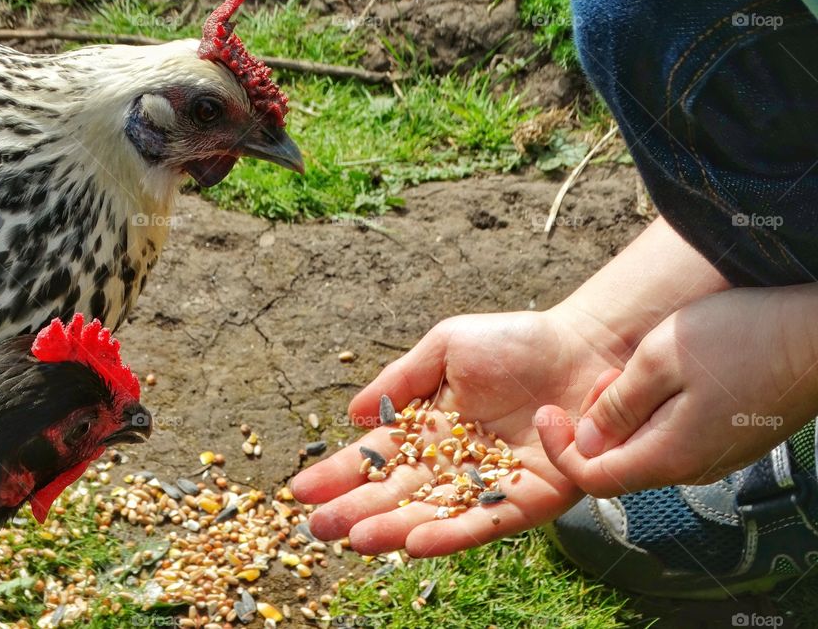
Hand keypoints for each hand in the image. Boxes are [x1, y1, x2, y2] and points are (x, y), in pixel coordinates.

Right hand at [290, 307, 628, 557]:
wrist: (582, 350)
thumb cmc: (515, 342)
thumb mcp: (446, 347)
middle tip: (316, 528)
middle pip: (396, 492)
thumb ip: (401, 379)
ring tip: (356, 539)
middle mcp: (453, 461)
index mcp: (429, 426)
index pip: (377, 456)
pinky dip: (451, 534)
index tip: (301, 490)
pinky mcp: (527, 499)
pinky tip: (415, 542)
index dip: (340, 473)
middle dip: (355, 509)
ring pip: (432, 513)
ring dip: (394, 529)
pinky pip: (485, 522)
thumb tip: (353, 415)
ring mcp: (488, 484)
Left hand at [538, 286, 817, 496]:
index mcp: (670, 457)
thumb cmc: (741, 336)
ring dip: (623, 413)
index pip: (593, 480)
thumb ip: (617, 407)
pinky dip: (652, 410)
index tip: (548, 411)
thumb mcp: (660, 359)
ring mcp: (714, 455)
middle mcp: (692, 468)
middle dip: (594, 423)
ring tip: (639, 368)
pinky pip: (672, 435)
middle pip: (617, 463)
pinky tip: (666, 373)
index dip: (559, 451)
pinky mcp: (727, 439)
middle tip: (609, 376)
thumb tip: (585, 444)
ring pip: (644, 446)